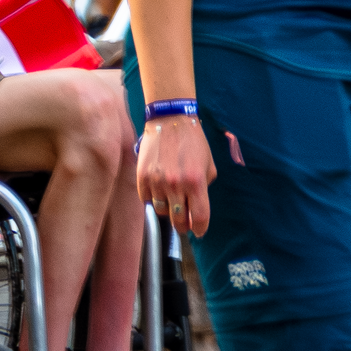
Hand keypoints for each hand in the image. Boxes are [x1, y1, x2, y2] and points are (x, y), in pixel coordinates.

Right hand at [136, 114, 215, 236]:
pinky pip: (147, 199)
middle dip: (184, 224)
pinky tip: (158, 190)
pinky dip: (153, 198)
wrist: (169, 120)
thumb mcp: (208, 165)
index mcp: (196, 182)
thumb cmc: (193, 142)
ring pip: (162, 211)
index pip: (199, 218)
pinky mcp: (142, 177)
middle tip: (184, 221)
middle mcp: (176, 185)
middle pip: (179, 220)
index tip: (198, 231)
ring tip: (170, 200)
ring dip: (168, 209)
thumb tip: (196, 206)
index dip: (200, 229)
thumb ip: (204, 187)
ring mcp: (157, 182)